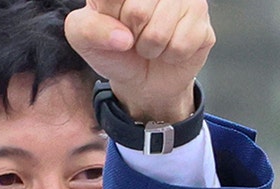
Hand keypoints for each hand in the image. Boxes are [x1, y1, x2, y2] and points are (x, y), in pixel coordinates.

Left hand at [65, 0, 214, 121]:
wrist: (143, 78)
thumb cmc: (114, 51)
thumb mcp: (84, 41)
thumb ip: (86, 29)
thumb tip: (122, 36)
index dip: (109, 19)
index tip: (113, 24)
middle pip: (138, 12)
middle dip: (130, 36)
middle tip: (132, 38)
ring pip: (160, 31)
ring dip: (150, 48)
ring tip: (149, 44)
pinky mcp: (202, 17)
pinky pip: (181, 44)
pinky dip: (170, 56)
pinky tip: (168, 48)